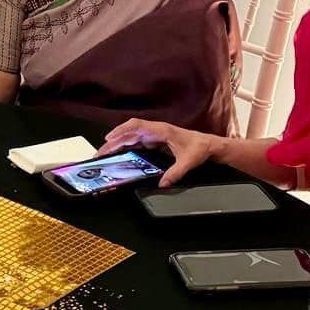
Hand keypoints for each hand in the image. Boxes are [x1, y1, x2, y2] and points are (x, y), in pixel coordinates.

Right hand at [101, 119, 223, 186]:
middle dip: (114, 141)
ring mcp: (154, 135)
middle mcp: (155, 131)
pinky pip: (137, 142)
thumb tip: (163, 183)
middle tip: (101, 152)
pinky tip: (119, 154)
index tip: (110, 138)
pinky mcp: (155, 141)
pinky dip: (126, 147)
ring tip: (105, 153)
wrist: (208, 145)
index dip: (122, 131)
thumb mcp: (188, 162)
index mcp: (161, 130)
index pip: (137, 126)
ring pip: (131, 137)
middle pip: (129, 132)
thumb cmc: (199, 148)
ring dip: (118, 143)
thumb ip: (175, 173)